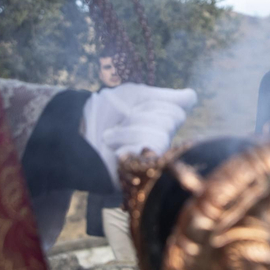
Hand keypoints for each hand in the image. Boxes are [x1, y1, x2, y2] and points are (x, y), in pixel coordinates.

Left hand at [83, 84, 198, 178]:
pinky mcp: (142, 173)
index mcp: (161, 120)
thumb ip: (163, 96)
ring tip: (110, 136)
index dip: (156, 102)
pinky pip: (149, 151)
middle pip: (172, 119)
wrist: (77, 133)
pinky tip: (115, 150)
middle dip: (141, 115)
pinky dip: (128, 145)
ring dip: (130, 131)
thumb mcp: (133, 96)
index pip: (179, 108)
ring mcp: (153, 156)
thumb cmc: (104, 115)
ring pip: (161, 135)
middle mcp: (162, 138)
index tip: (135, 104)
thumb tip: (192, 96)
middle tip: (121, 119)